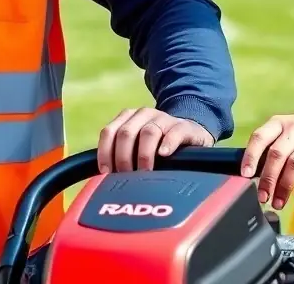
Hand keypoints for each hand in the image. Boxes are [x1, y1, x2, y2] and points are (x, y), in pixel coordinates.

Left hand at [97, 107, 213, 172]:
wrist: (190, 133)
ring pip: (148, 132)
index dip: (105, 153)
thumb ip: (121, 154)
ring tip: (144, 172)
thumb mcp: (136, 146)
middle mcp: (143, 114)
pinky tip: (164, 155)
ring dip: (143, 155)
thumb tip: (103, 178)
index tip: (106, 172)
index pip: (109, 132)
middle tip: (127, 176)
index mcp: (128, 118)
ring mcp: (164, 118)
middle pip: (126, 133)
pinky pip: (174, 132)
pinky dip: (167, 143)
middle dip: (123, 158)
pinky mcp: (183, 127)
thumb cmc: (157, 146)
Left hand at [240, 111, 293, 209]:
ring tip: (278, 203)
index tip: (246, 175)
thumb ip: (270, 145)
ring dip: (285, 186)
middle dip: (268, 178)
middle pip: (277, 154)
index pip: (260, 137)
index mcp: (278, 124)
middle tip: (263, 197)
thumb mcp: (283, 129)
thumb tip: (253, 174)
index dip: (251, 156)